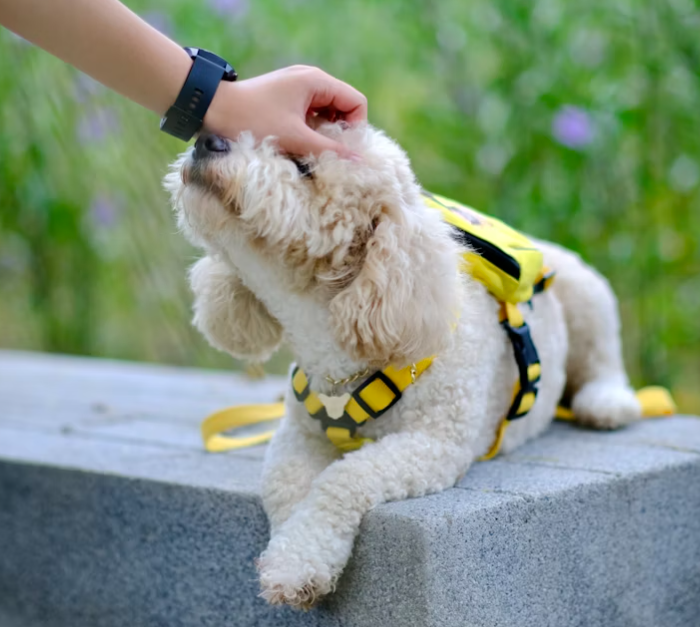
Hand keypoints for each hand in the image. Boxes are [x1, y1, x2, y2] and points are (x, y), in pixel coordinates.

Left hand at [204, 65, 366, 158]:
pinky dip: (310, 131)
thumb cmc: (252, 121)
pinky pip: (310, 115)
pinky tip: (298, 145)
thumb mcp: (295, 139)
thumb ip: (329, 150)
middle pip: (343, 107)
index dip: (356, 127)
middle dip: (340, 132)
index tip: (344, 150)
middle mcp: (309, 79)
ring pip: (327, 113)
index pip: (356, 101)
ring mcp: (296, 87)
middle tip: (329, 154)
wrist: (211, 109)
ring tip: (311, 151)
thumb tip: (359, 161)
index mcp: (316, 81)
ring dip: (324, 134)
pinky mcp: (285, 98)